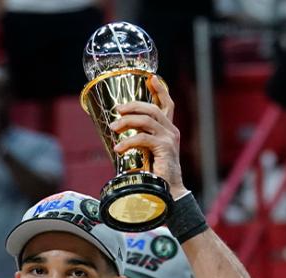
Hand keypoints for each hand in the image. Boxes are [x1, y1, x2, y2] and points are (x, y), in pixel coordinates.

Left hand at [109, 75, 187, 198]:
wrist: (169, 192)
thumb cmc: (156, 174)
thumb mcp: (148, 152)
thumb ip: (141, 140)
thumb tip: (120, 131)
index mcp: (169, 130)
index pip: (167, 104)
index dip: (160, 90)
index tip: (151, 78)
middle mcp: (171, 131)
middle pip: (152, 108)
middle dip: (133, 106)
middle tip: (117, 110)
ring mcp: (169, 139)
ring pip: (146, 120)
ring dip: (127, 122)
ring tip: (114, 128)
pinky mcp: (164, 148)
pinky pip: (143, 138)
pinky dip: (128, 141)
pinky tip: (119, 147)